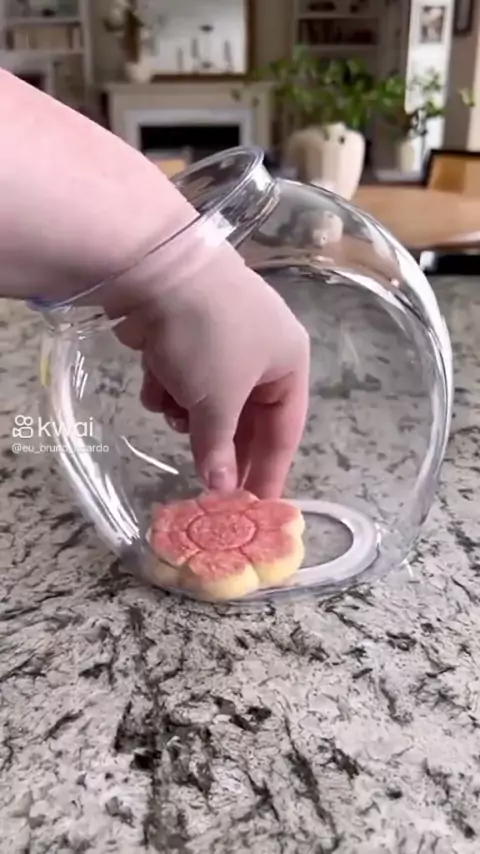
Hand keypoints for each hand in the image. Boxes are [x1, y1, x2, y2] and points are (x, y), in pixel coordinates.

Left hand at [113, 240, 309, 499]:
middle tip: (206, 483)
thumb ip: (219, 449)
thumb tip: (221, 490)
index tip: (259, 508)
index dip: (271, 470)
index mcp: (287, 361)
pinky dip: (167, 386)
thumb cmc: (207, 337)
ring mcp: (221, 339)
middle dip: (218, 441)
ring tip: (172, 409)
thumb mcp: (218, 400)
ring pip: (207, 400)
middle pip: (244, 417)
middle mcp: (261, 350)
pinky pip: (182, 378)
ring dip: (186, 412)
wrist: (156, 268)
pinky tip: (154, 380)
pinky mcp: (184, 334)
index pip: (286, 430)